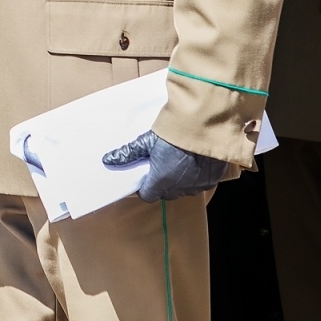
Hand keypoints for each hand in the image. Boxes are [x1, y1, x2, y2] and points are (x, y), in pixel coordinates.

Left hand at [103, 130, 228, 201]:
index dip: (143, 187)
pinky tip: (193, 162)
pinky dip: (195, 177)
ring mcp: (198, 185)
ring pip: (183, 190)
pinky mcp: (212, 179)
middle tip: (159, 166)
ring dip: (178, 181)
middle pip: (166, 193)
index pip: (148, 195)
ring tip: (177, 162)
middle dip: (160, 184)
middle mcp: (180, 187)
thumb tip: (108, 160)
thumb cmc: (175, 132)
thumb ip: (128, 153)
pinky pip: (200, 184)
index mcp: (162, 181)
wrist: (206, 125)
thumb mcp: (148, 141)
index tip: (143, 177)